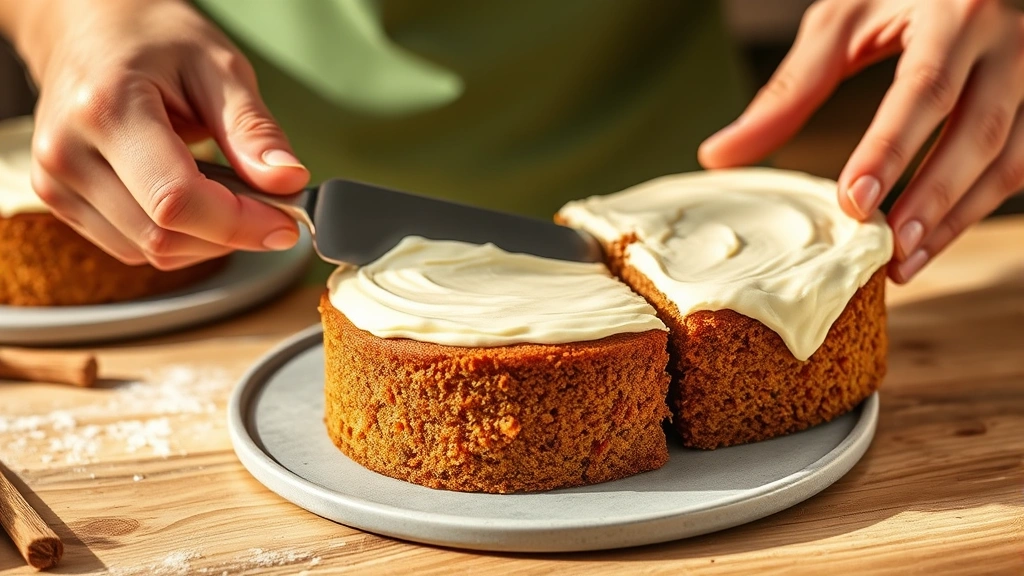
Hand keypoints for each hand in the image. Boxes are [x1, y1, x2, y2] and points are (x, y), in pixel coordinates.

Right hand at [8, 0, 308, 268]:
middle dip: (231, 234)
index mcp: (106, 109)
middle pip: (163, 236)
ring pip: (149, 251)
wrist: (89, 27)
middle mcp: (67, 152)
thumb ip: (253, 129)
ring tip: (229, 194)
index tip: (285, 225)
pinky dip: (177, 237)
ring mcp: (56, 181)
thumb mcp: (218, 66)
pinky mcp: (59, 200)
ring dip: (205, 240)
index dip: (239, 224)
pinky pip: (131, 247)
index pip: (176, 200)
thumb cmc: (153, 39)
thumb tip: (287, 181)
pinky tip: (195, 200)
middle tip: (270, 208)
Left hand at [699, 0, 1023, 282]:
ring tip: (907, 261)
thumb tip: (718, 156)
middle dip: (933, 197)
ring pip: (1011, 158)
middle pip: (979, 131)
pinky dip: (976, 208)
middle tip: (888, 248)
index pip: (925, 89)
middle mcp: (1008, 40)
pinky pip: (1022, 164)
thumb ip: (789, 90)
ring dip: (959, 217)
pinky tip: (934, 239)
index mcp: (953, 13)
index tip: (853, 203)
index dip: (891, 151)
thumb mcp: (839, 23)